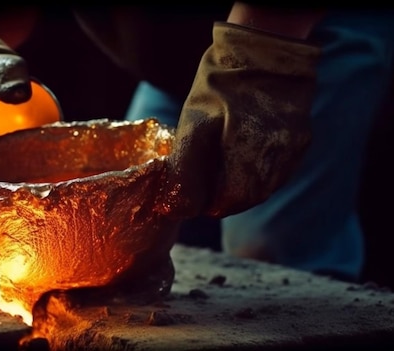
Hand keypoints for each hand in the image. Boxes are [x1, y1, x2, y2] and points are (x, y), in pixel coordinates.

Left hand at [162, 22, 320, 217]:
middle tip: (207, 192)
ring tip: (223, 176)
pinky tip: (244, 163)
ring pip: (267, 187)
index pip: (231, 198)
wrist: (262, 49)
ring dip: (243, 190)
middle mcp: (277, 151)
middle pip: (250, 197)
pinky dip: (260, 176)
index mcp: (247, 146)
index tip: (196, 200)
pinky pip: (280, 172)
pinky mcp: (302, 140)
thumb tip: (178, 208)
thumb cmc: (220, 84)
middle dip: (226, 199)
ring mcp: (294, 146)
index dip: (210, 204)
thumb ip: (186, 168)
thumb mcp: (192, 123)